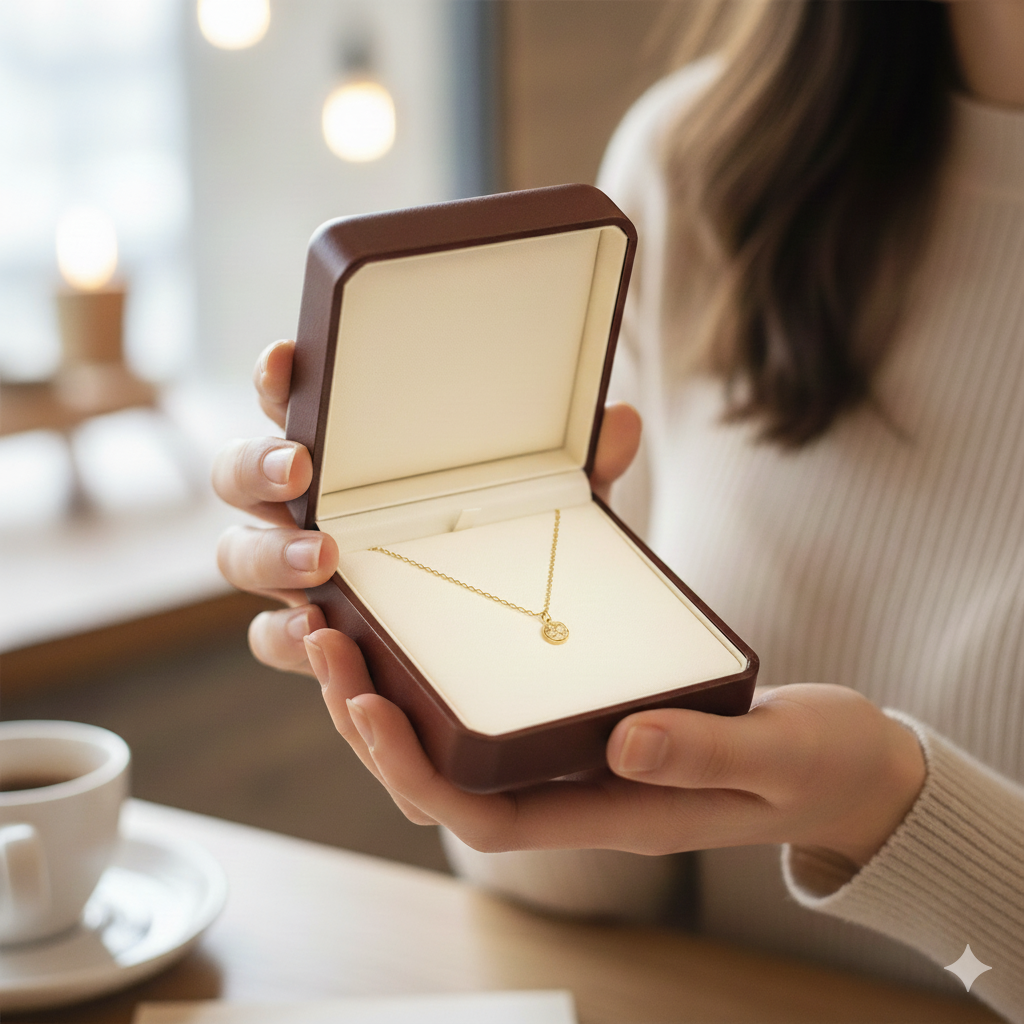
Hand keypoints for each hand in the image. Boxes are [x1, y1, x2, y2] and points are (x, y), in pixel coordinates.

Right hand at [212, 338, 641, 674]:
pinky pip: (271, 637)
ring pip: (238, 554)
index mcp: (350, 451)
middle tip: (301, 471)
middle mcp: (308, 503)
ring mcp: (298, 568)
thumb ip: (578, 466)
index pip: (295, 399)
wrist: (499, 617)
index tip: (286, 359)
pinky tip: (322, 637)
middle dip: (256, 466)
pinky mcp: (308, 632)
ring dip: (269, 556)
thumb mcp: (548, 499)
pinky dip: (287, 638)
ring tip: (326, 562)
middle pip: (237, 473)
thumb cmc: (504, 533)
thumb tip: (621, 422)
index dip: (278, 378)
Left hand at [312, 656, 924, 865]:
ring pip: (458, 746)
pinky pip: (495, 710)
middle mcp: (580, 791)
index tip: (363, 706)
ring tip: (341, 633)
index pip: (486, 815)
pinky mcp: (586, 724)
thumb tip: (621, 741)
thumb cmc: (815, 766)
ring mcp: (580, 761)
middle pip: (448, 780)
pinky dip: (445, 675)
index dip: (414, 769)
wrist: (842, 766)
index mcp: (614, 812)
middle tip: (325, 645)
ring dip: (394, 696)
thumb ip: (704, 751)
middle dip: (375, 724)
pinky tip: (416, 631)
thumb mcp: (776, 754)